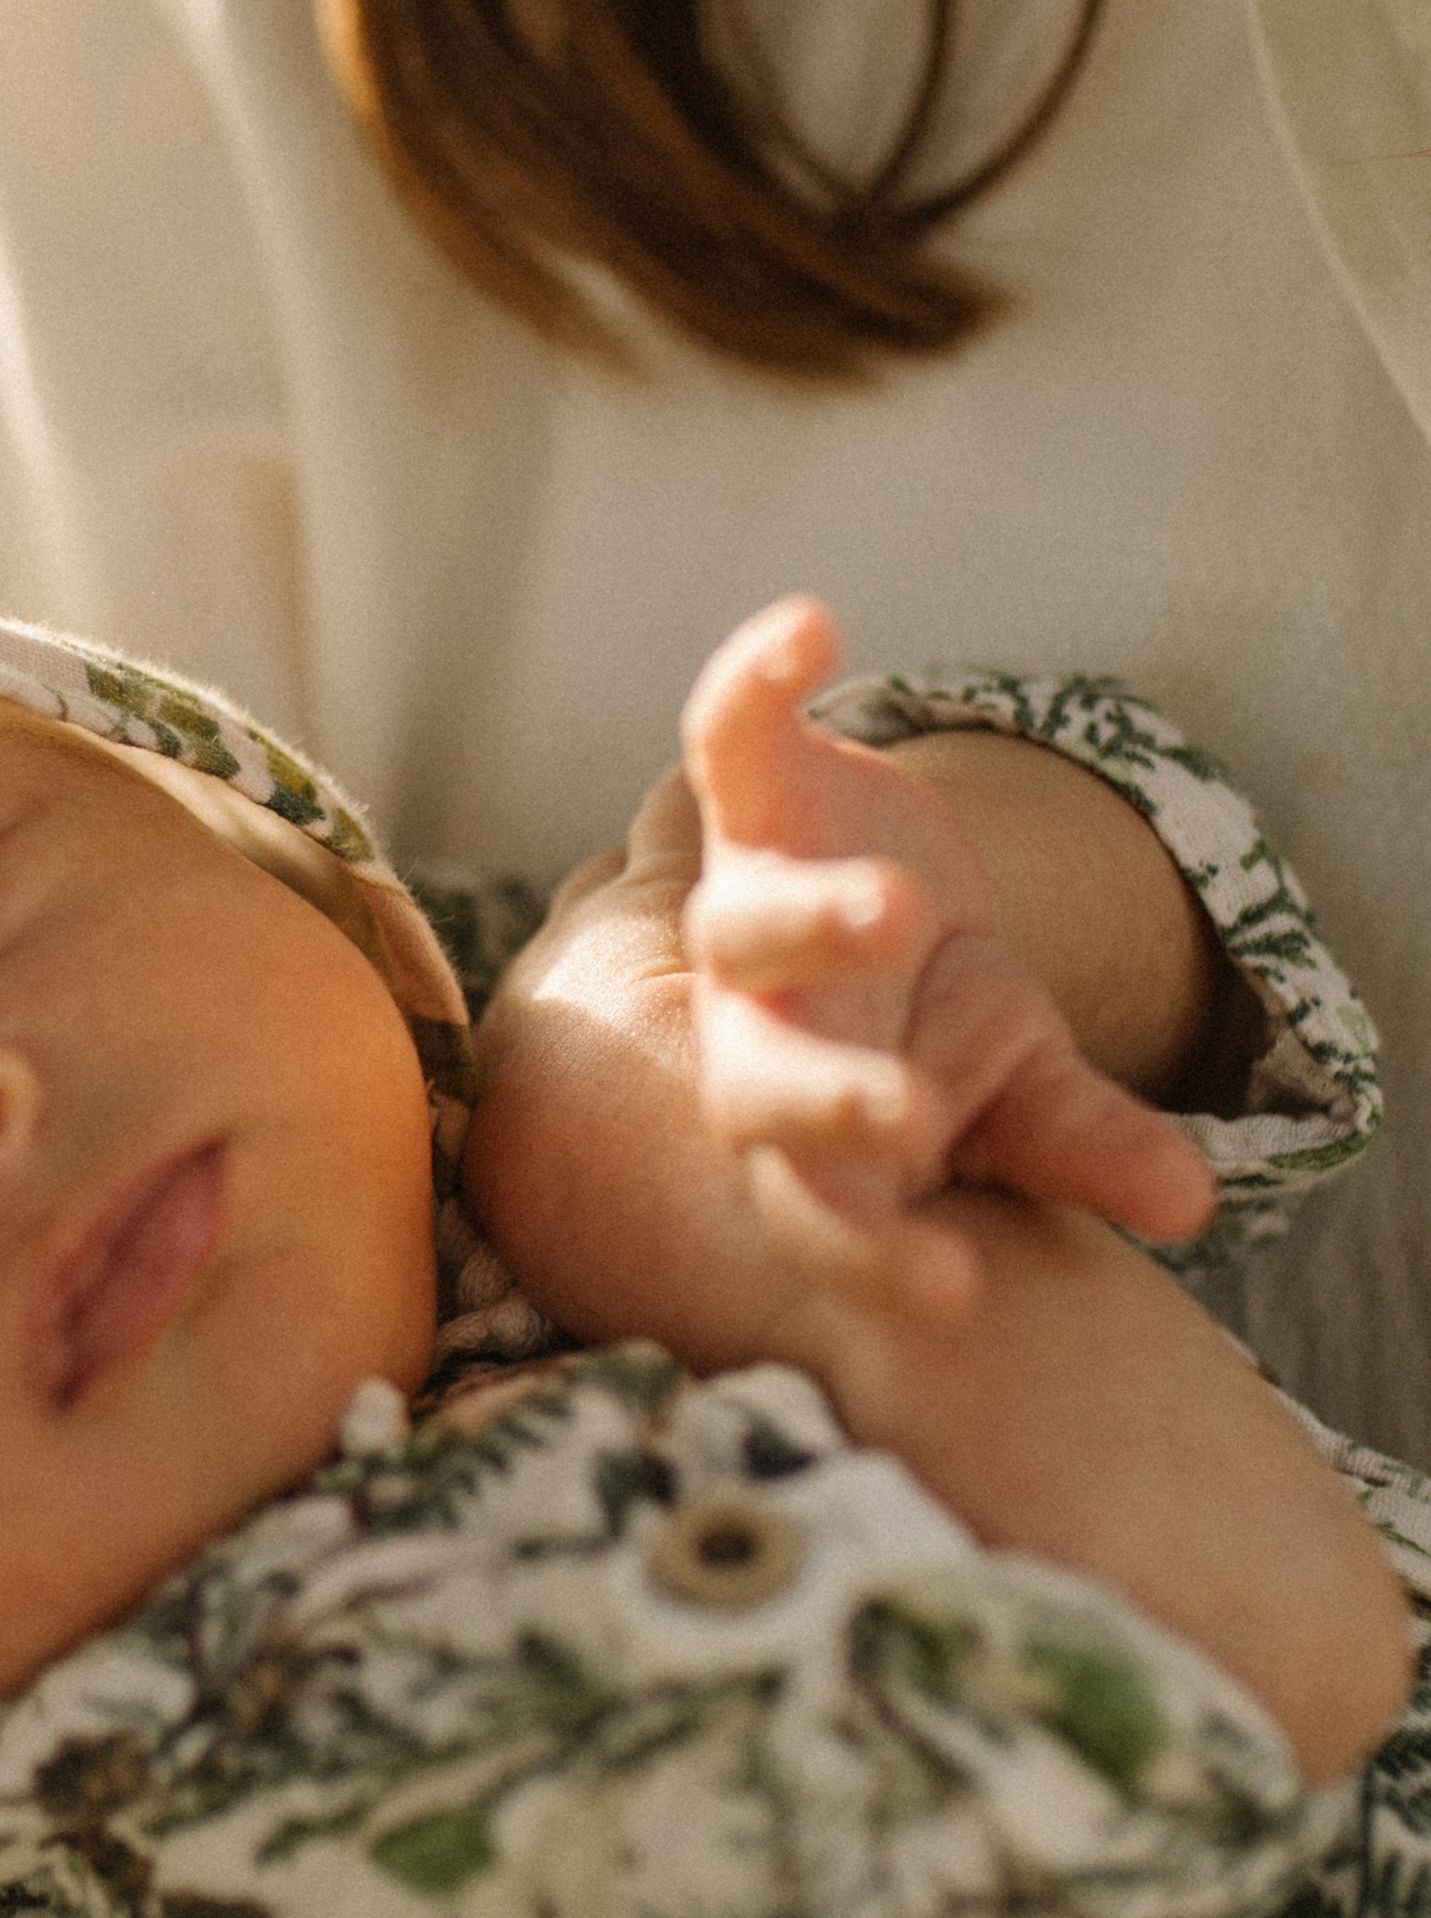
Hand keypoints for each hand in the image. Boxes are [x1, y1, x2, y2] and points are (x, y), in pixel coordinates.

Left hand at [680, 599, 1215, 1315]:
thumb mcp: (1015, 1085)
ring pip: (745, 925)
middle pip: (758, 1083)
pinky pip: (732, 735)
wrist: (868, 911)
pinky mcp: (751, 797)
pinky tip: (812, 630)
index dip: (874, 1252)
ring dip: (813, 916)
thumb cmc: (934, 1033)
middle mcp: (757, 1029)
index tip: (951, 1288)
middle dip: (825, 1101)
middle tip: (906, 1116)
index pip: (824, 1210)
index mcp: (815, 1134)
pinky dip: (757, 682)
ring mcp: (741, 913)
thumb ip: (1080, 1141)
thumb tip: (1186, 1202)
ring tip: (898, 906)